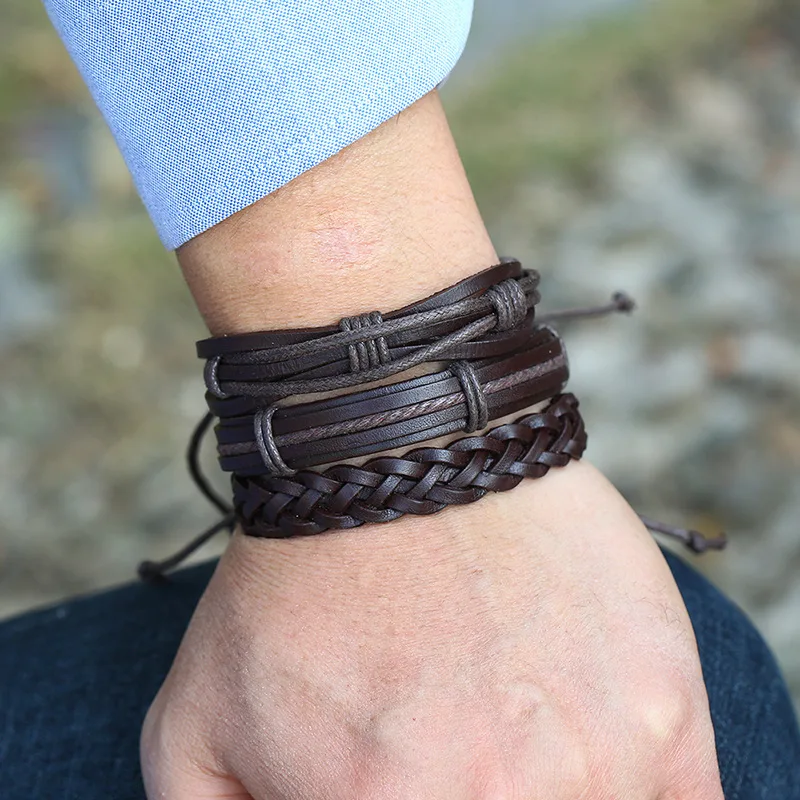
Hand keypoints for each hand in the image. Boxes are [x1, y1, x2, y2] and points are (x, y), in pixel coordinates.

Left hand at [141, 460, 722, 798]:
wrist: (396, 450)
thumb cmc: (294, 585)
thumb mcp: (194, 732)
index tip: (416, 777)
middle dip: (477, 793)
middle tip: (459, 749)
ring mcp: (596, 760)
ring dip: (555, 788)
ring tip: (510, 723)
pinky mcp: (661, 705)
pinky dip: (637, 787)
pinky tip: (585, 741)